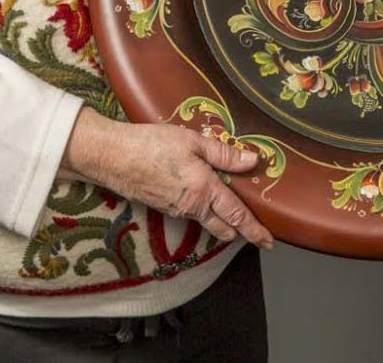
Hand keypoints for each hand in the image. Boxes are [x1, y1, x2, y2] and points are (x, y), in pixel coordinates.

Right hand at [61, 107, 274, 248]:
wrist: (113, 157)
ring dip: (221, 221)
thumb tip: (252, 160)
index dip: (254, 230)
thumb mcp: (192, 141)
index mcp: (204, 190)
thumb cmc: (152, 144)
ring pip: (206, 222)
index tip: (269, 241)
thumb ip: (223, 153)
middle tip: (254, 230)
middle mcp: (192, 207)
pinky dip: (202, 211)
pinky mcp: (162, 207)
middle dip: (240, 231)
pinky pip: (190, 214)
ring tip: (232, 210)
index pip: (236, 216)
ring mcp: (176, 210)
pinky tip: (202, 195)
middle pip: (223, 228)